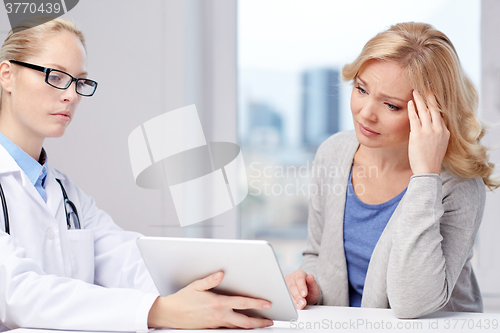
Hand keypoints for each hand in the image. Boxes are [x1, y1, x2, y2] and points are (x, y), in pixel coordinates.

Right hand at [147, 271, 272, 328]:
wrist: (170, 314)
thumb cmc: (182, 299)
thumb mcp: (196, 285)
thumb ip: (210, 279)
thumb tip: (221, 274)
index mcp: (218, 303)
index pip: (242, 304)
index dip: (257, 304)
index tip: (268, 304)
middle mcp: (219, 315)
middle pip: (244, 321)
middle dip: (259, 322)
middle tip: (270, 321)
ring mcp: (216, 323)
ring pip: (238, 327)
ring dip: (251, 326)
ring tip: (261, 324)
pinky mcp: (213, 327)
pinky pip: (230, 328)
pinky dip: (239, 327)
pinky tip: (244, 325)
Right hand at [285, 269, 319, 309]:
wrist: (307, 295)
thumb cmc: (310, 289)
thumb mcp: (314, 287)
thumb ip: (313, 282)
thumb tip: (310, 276)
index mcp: (299, 274)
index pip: (299, 278)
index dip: (301, 286)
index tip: (304, 294)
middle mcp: (291, 278)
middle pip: (292, 286)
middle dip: (297, 296)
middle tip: (303, 303)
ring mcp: (286, 285)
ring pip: (288, 292)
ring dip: (294, 300)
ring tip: (300, 306)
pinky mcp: (284, 292)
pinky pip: (286, 297)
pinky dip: (291, 303)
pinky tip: (295, 306)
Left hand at [408, 90, 449, 174]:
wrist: (428, 170)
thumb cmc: (431, 159)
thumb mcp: (439, 144)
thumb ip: (435, 133)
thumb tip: (428, 126)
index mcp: (444, 132)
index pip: (440, 114)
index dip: (435, 103)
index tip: (432, 94)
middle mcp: (438, 129)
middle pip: (434, 109)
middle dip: (429, 96)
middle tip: (425, 86)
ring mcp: (428, 131)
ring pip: (424, 111)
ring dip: (419, 99)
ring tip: (415, 90)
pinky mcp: (418, 134)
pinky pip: (414, 118)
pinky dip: (412, 109)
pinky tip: (410, 102)